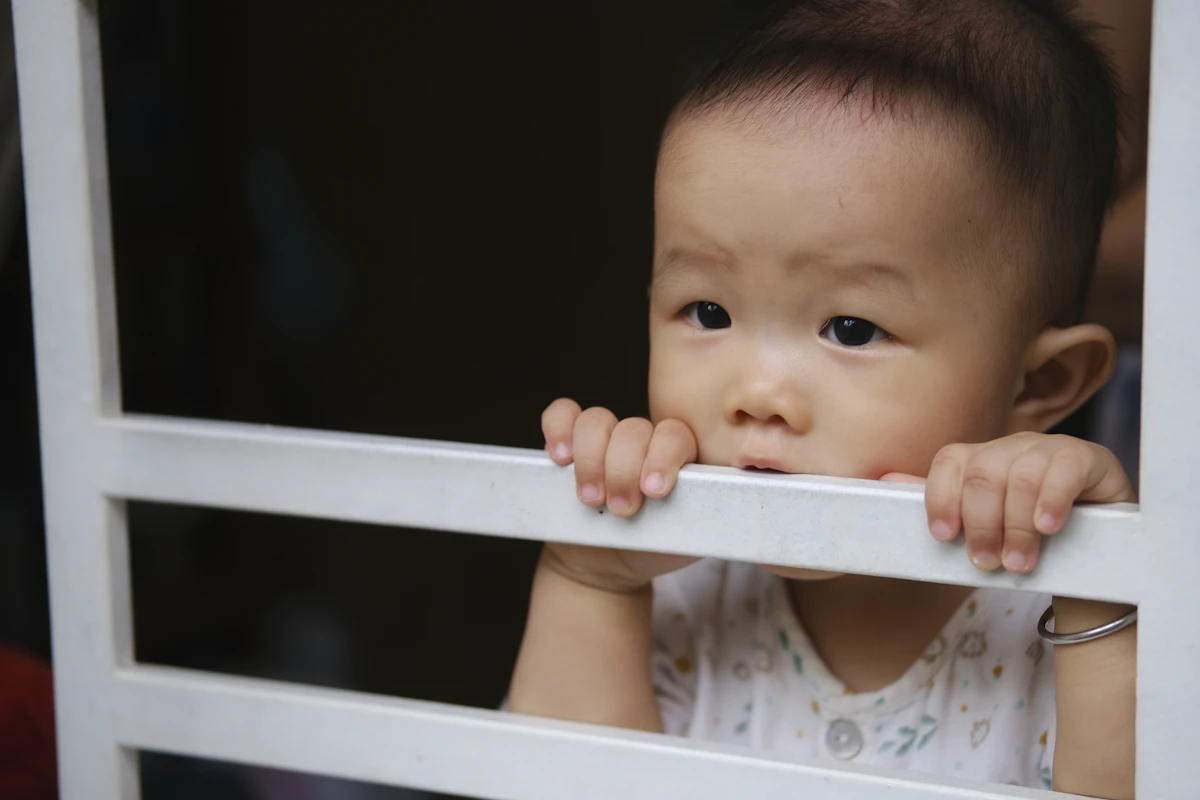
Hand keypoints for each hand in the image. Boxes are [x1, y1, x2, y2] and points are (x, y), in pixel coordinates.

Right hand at [540, 398, 699, 590]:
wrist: (610, 563)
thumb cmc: (654, 548)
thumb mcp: (685, 539)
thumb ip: (703, 519)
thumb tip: (735, 514)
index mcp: (677, 456)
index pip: (674, 435)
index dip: (663, 458)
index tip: (654, 492)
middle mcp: (643, 440)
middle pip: (633, 429)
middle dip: (623, 470)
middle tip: (621, 509)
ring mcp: (605, 439)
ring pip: (596, 421)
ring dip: (591, 460)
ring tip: (590, 499)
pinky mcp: (570, 443)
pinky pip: (562, 414)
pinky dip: (559, 428)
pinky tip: (560, 457)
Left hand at [882, 432, 1134, 573]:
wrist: (1094, 551)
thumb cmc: (1026, 538)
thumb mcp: (982, 528)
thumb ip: (941, 506)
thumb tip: (881, 482)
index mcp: (980, 459)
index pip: (948, 462)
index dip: (940, 498)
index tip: (943, 537)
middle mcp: (1011, 447)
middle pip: (982, 474)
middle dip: (980, 524)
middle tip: (987, 563)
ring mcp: (1049, 449)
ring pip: (1019, 476)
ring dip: (1015, 526)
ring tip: (1019, 563)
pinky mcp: (1087, 459)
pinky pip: (1064, 470)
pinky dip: (1050, 500)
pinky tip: (1048, 527)